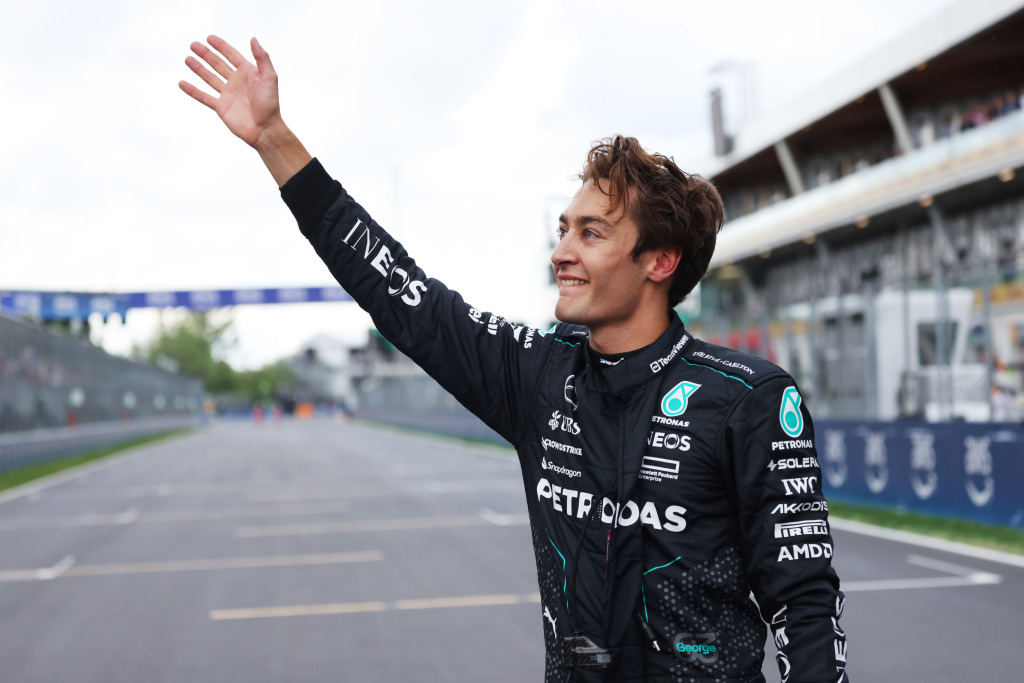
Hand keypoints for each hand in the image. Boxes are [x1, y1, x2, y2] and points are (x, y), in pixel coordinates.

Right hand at [179, 35, 311, 185]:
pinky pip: (204, 97)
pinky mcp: (221, 107)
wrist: (265, 129)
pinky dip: (192, 90)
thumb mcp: (270, 77)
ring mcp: (228, 94)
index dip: (221, 46)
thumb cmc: (270, 104)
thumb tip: (253, 39)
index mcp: (248, 73)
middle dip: (206, 54)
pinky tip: (182, 83)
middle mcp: (237, 82)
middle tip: (193, 44)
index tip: (209, 38)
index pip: (232, 55)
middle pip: (218, 64)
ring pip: (209, 78)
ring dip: (198, 68)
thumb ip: (262, 58)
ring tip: (187, 59)